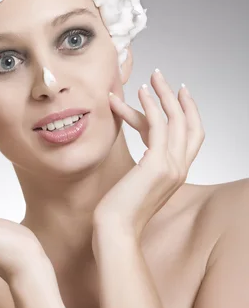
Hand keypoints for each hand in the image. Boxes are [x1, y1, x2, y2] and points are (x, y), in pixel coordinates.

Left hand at [92, 70, 204, 246]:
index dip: (185, 112)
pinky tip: (140, 93)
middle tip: (162, 77)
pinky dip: (151, 106)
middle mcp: (180, 169)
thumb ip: (142, 166)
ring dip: (164, 94)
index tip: (174, 94)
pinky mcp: (157, 164)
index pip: (190, 136)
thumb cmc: (119, 211)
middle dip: (178, 98)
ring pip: (176, 120)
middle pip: (189, 124)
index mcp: (177, 173)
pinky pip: (159, 126)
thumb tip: (136, 151)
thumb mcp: (136, 183)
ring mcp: (172, 167)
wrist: (116, 231)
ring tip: (152, 76)